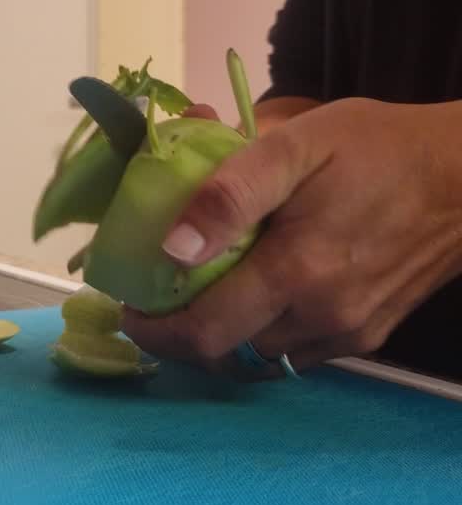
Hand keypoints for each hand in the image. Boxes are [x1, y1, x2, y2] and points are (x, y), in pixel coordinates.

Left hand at [121, 97, 461, 376]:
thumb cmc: (378, 147)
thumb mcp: (296, 144)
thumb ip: (229, 194)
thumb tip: (171, 247)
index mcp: (298, 273)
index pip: (205, 334)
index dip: (154, 332)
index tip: (128, 308)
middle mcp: (322, 317)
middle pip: (225, 355)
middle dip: (177, 336)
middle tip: (151, 304)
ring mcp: (349, 332)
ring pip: (259, 361)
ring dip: (217, 340)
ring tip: (191, 302)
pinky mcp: (368, 333)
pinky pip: (295, 354)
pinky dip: (259, 338)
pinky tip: (248, 301)